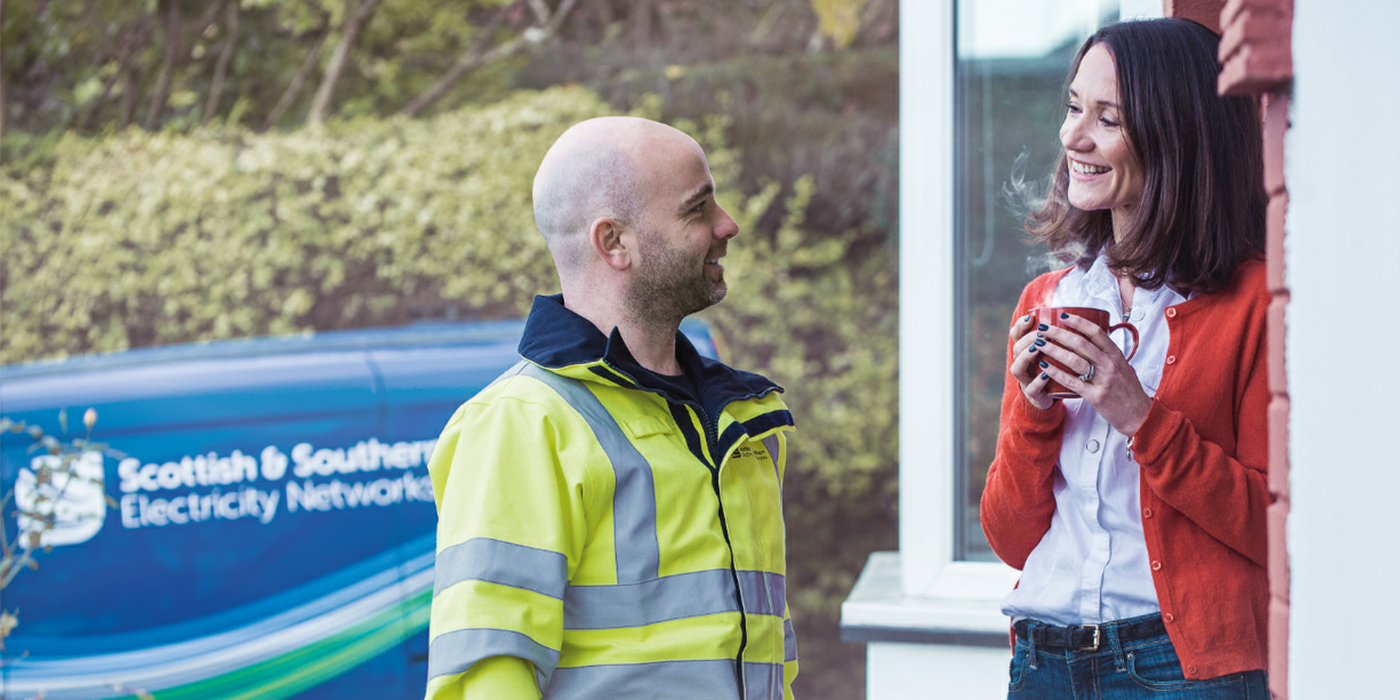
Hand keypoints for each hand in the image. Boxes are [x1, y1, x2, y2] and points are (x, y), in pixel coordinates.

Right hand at [1007, 314, 1058, 410]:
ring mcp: (1026, 380)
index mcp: (1026, 351)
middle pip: (1016, 349)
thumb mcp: (1056, 352)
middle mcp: (1022, 364)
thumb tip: (1070, 315)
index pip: (1016, 335)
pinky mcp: (1034, 395)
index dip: (1020, 326)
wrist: (1052, 397)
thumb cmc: (1056, 370)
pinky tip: (1046, 374)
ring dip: (1026, 357)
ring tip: (1037, 348)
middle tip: (1041, 333)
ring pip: (1017, 368)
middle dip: (1027, 339)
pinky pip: (1031, 389)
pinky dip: (1038, 381)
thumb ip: (1060, 337)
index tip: (1030, 318)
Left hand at [1034, 312, 1152, 434]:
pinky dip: (1056, 373)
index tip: (1063, 316)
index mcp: (1116, 355)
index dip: (1078, 322)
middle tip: (1043, 327)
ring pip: (1073, 360)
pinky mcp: (1095, 396)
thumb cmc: (1129, 390)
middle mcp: (1109, 365)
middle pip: (1080, 343)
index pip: (1096, 332)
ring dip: (1053, 350)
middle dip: (1058, 333)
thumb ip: (1110, 354)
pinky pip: (1071, 381)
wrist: (1139, 415)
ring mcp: (1102, 380)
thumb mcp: (1124, 367)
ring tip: (1039, 343)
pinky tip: (1044, 367)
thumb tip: (1096, 340)